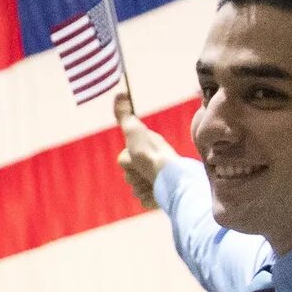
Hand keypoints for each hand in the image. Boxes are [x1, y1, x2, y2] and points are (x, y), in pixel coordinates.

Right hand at [116, 89, 174, 208]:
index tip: (138, 159)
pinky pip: (144, 199)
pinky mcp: (159, 197)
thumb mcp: (134, 132)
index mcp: (147, 149)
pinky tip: (158, 194)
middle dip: (135, 177)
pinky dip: (149, 198)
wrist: (171, 181)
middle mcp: (152, 163)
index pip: (124, 160)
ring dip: (143, 188)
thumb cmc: (151, 156)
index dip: (128, 162)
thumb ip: (124, 115)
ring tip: (155, 184)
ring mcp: (155, 181)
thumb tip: (120, 92)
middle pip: (128, 176)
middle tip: (147, 173)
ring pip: (136, 188)